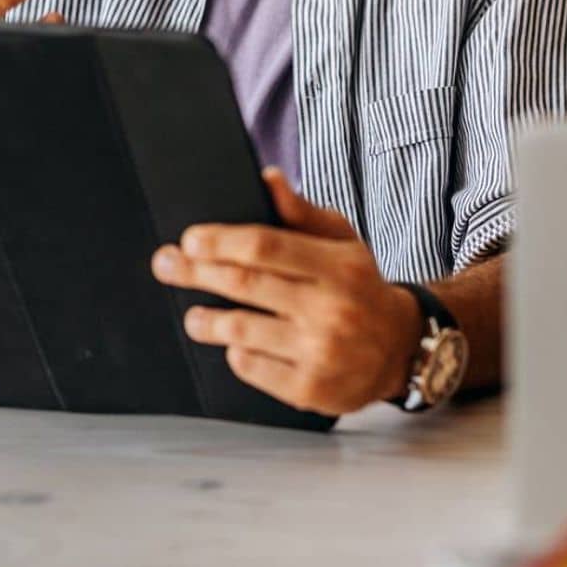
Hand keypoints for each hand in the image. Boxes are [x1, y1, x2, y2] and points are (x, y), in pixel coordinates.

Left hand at [150, 169, 423, 416]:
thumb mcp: (343, 243)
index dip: (222, 241)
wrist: (401, 348)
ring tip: (194, 316)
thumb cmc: (361, 287)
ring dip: (206, 320)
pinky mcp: (310, 389)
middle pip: (245, 284)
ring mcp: (320, 351)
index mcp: (338, 266)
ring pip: (241, 329)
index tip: (190, 239)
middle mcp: (331, 308)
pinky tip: (236, 344)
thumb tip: (266, 178)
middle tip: (166, 265)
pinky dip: (237, 353)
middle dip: (196, 272)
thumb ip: (302, 213)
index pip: (267, 246)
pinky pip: (252, 367)